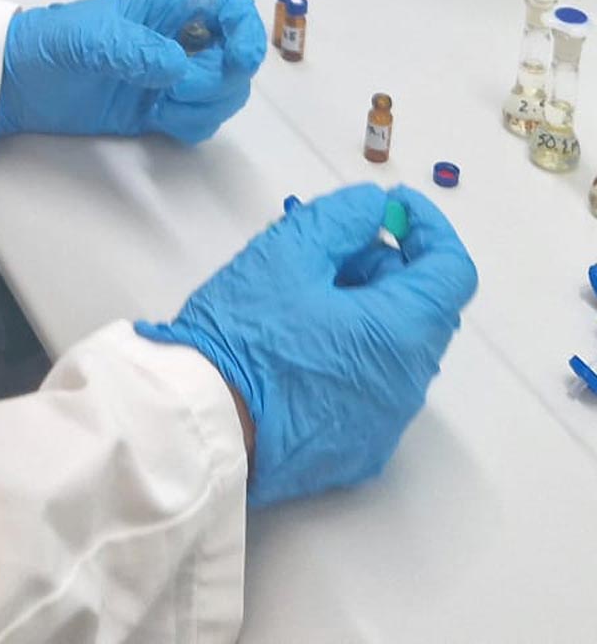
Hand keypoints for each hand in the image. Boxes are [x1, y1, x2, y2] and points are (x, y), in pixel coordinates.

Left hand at [0, 0, 266, 140]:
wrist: (17, 84)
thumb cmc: (49, 42)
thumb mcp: (86, 37)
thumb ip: (132, 48)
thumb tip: (178, 69)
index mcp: (166, 7)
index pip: (230, 8)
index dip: (247, 31)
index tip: (240, 60)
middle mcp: (178, 39)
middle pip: (236, 59)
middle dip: (220, 81)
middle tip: (177, 92)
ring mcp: (172, 76)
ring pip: (225, 93)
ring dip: (205, 107)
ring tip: (161, 107)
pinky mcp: (162, 109)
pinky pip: (202, 121)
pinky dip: (191, 125)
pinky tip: (157, 121)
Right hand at [135, 184, 477, 507]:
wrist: (205, 423)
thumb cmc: (245, 333)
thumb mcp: (285, 254)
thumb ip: (340, 219)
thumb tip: (375, 207)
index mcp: (401, 333)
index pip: (452, 271)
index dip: (428, 228)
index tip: (391, 207)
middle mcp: (409, 385)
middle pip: (421, 308)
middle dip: (381, 268)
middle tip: (322, 252)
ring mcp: (387, 424)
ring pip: (395, 348)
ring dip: (364, 311)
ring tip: (299, 298)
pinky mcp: (360, 450)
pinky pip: (373, 388)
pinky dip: (350, 354)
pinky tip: (296, 347)